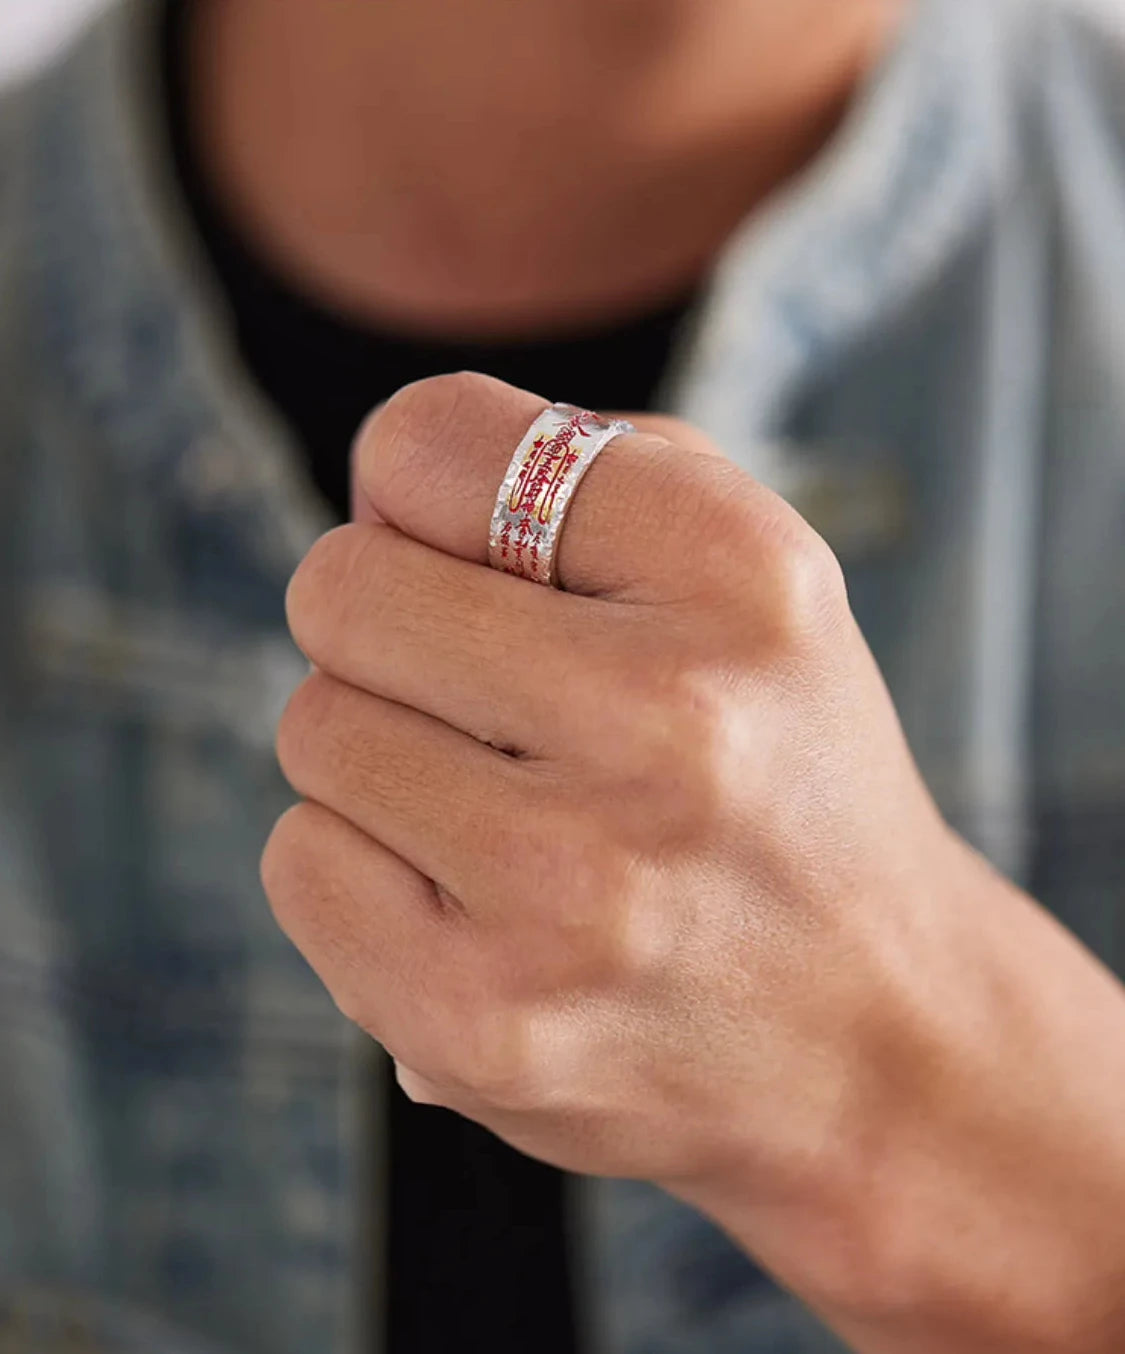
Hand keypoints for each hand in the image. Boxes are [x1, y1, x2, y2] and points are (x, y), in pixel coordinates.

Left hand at [264, 373, 1124, 1353]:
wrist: (871, 1029)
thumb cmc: (771, 768)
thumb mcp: (747, 575)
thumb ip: (573, 469)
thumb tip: (378, 488)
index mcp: (739, 575)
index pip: (425, 441)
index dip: (422, 498)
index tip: (481, 562)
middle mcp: (670, 726)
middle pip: (339, 590)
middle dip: (386, 627)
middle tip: (480, 694)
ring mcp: (572, 889)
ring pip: (312, 729)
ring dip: (381, 754)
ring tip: (504, 808)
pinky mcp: (480, 1023)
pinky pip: (298, 864)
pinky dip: (361, 868)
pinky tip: (474, 902)